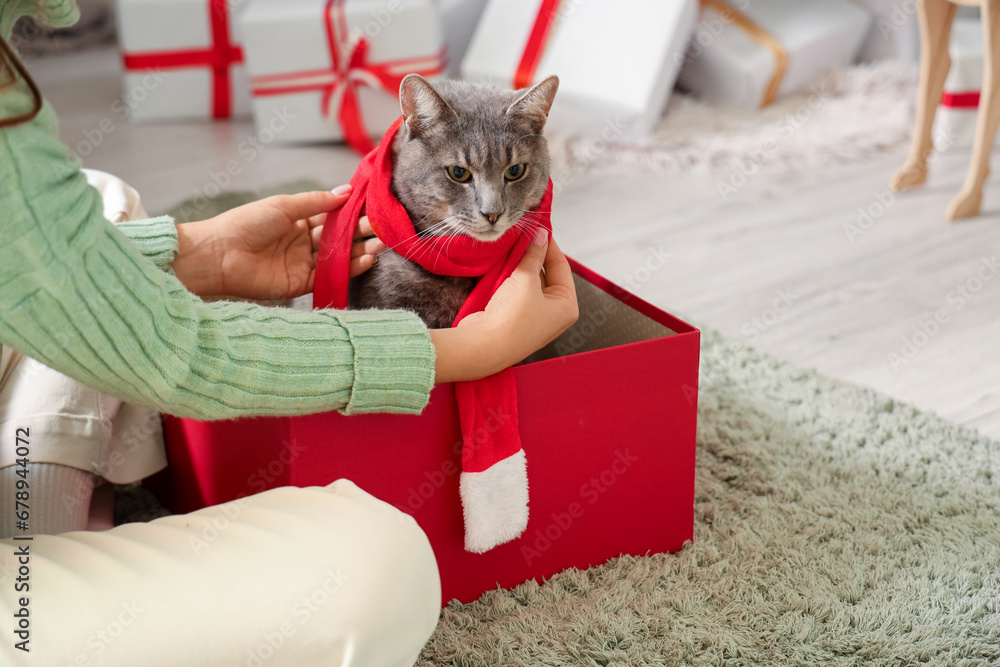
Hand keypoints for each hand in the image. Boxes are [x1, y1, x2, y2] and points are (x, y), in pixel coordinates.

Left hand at [172, 187, 384, 298]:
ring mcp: (304, 262)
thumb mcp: (284, 205)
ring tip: (380, 244)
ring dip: (360, 250)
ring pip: (338, 256)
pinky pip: (330, 275)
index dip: (352, 212)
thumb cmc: (246, 223)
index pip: (332, 215)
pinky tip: (365, 259)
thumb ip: (317, 202)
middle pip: (339, 237)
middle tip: (382, 228)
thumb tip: (347, 190)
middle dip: (361, 232)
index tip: (373, 208)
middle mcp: (303, 241)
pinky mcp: (302, 283)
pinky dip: (349, 268)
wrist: (220, 255)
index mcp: (298, 220)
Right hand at [430, 230, 578, 382]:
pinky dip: (509, 277)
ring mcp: (533, 316)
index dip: (548, 245)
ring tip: (511, 245)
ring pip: (528, 281)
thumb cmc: (512, 318)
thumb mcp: (526, 280)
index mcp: (567, 306)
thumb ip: (533, 255)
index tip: (537, 227)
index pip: (561, 266)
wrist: (483, 346)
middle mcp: (553, 312)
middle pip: (545, 273)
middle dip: (532, 254)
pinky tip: (501, 262)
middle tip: (522, 234)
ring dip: (518, 264)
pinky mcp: (514, 317)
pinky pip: (515, 290)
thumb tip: (540, 234)